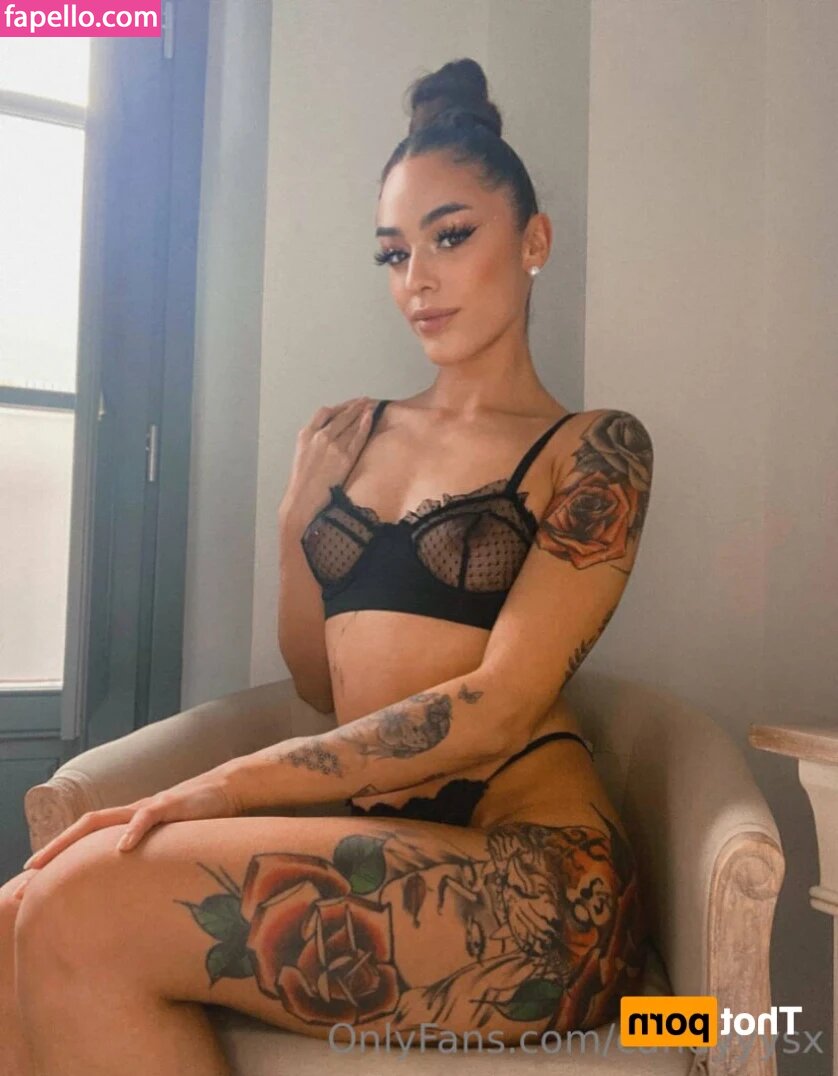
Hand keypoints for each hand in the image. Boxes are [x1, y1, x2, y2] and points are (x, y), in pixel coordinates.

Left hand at [21, 764, 241, 871]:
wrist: (228, 788)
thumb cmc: (200, 820)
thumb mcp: (172, 843)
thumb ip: (155, 859)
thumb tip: (140, 893)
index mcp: (130, 823)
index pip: (87, 837)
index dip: (61, 854)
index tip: (34, 879)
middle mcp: (132, 813)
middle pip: (82, 828)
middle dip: (53, 849)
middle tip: (27, 874)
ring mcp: (148, 807)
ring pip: (102, 820)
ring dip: (73, 841)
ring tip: (52, 861)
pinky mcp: (171, 805)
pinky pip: (147, 817)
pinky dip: (133, 831)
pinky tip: (122, 847)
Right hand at [279, 396, 377, 522]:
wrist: (304, 498)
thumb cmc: (302, 481)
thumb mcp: (301, 453)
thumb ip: (313, 440)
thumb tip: (328, 433)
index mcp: (306, 434)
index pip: (324, 413)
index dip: (338, 407)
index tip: (346, 405)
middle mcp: (320, 436)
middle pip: (341, 415)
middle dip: (354, 406)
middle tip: (364, 400)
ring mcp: (334, 446)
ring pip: (351, 423)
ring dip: (362, 412)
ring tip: (370, 405)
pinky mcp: (346, 457)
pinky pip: (358, 436)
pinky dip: (365, 424)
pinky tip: (370, 417)